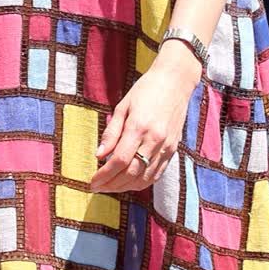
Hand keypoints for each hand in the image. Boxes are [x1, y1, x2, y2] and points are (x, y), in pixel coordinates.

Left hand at [91, 44, 201, 193]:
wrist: (176, 81)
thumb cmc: (146, 90)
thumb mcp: (123, 106)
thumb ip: (111, 132)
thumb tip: (99, 155)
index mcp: (139, 127)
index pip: (119, 160)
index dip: (104, 175)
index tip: (92, 182)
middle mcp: (155, 140)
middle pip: (131, 173)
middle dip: (111, 184)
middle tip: (97, 187)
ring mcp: (166, 146)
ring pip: (144, 178)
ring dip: (125, 187)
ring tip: (110, 187)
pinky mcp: (173, 149)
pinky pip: (157, 174)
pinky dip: (142, 183)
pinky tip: (129, 183)